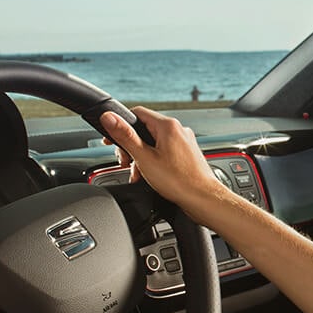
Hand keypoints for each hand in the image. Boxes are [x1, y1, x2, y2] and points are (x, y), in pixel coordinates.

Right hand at [100, 106, 223, 214]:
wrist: (203, 199)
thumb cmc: (179, 181)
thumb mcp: (144, 158)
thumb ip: (125, 136)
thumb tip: (109, 118)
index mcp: (168, 126)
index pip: (137, 113)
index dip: (120, 125)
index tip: (111, 139)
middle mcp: (178, 130)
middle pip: (145, 129)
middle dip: (131, 146)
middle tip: (125, 161)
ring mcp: (184, 142)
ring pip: (154, 142)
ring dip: (141, 156)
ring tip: (137, 172)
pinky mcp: (186, 154)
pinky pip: (164, 152)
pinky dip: (153, 161)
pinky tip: (149, 175)